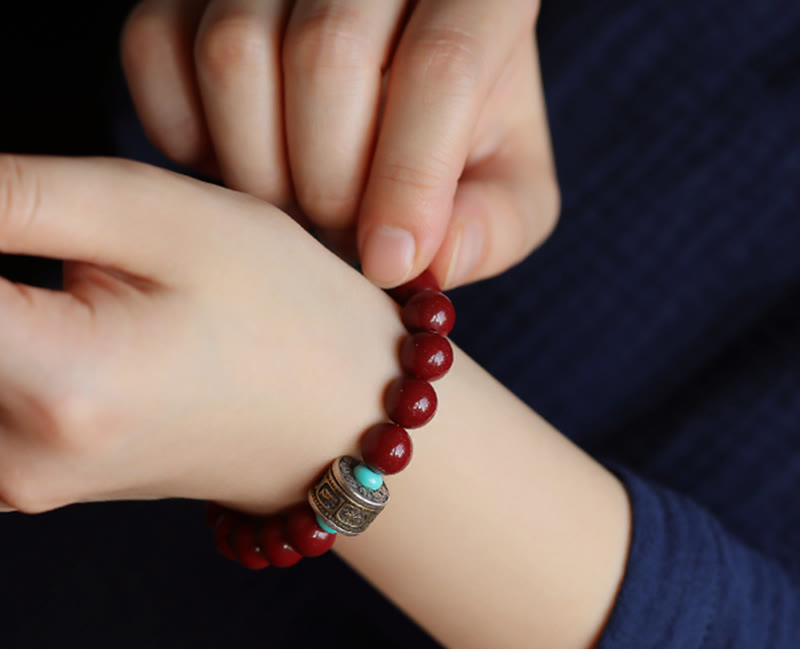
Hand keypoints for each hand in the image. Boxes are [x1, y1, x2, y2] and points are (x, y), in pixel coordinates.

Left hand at [0, 155, 401, 512]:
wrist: (339, 419)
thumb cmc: (283, 316)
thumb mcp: (162, 218)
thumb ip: (13, 195)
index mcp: (60, 382)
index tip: (15, 218)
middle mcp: (22, 459)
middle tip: (45, 245)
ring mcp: (19, 485)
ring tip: (61, 283)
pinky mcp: (26, 483)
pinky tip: (40, 320)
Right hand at [121, 0, 558, 287]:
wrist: (398, 74)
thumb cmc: (457, 137)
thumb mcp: (506, 183)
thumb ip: (495, 224)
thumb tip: (430, 263)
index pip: (442, 64)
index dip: (409, 178)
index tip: (387, 264)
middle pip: (327, 58)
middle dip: (328, 184)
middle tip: (341, 231)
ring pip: (233, 54)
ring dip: (259, 171)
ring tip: (298, 204)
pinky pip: (154, 51)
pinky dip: (187, 137)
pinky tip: (238, 164)